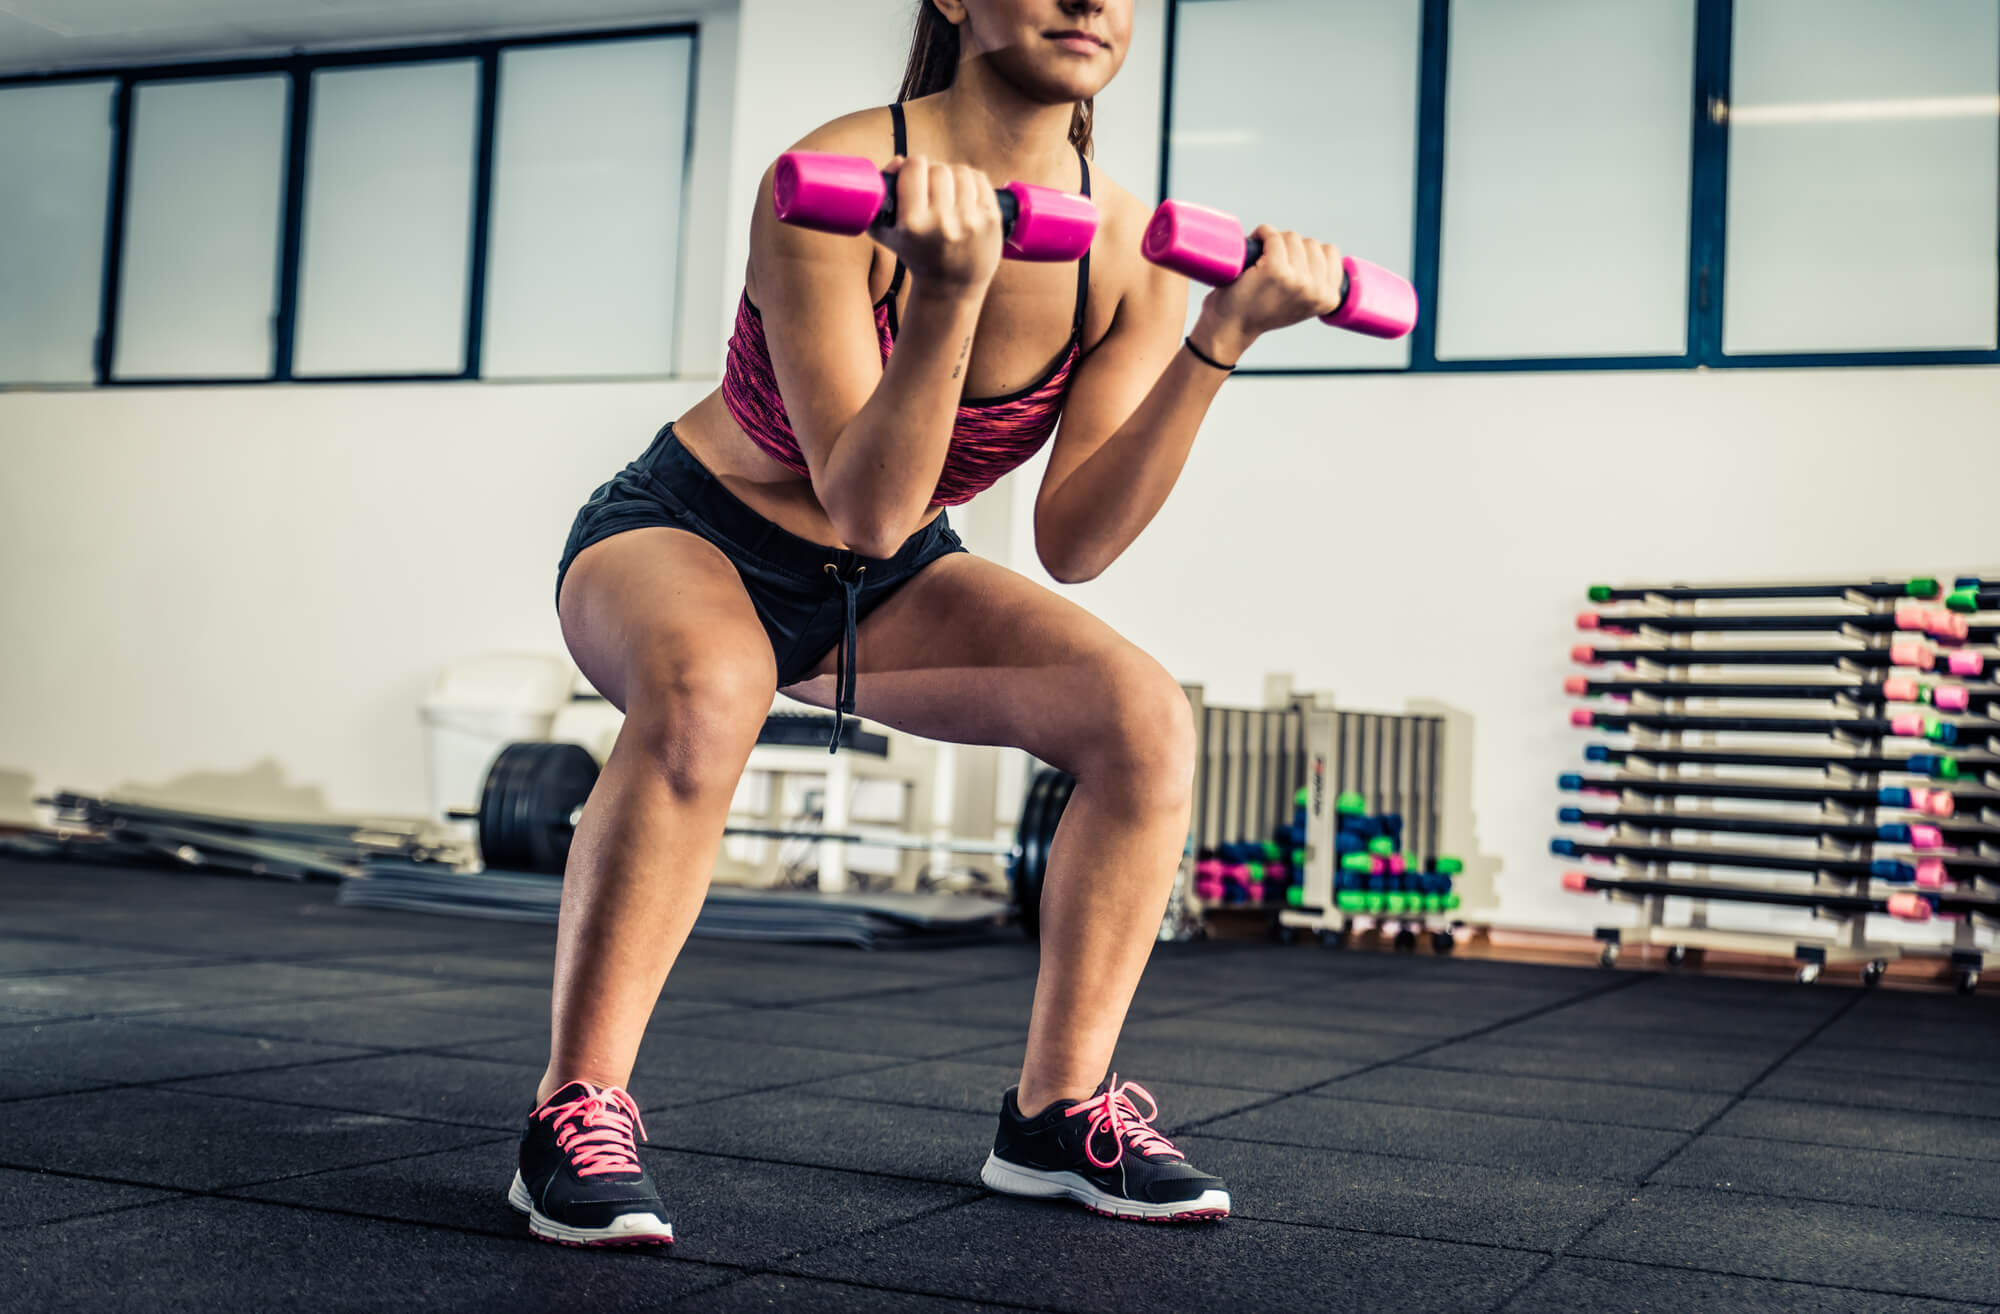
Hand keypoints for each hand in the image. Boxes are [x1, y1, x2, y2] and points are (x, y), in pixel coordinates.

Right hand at [874, 155, 1003, 295]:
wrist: (951, 286)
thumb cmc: (915, 255)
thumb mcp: (887, 232)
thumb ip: (880, 195)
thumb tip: (899, 160)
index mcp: (913, 224)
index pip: (914, 167)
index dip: (912, 166)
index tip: (913, 174)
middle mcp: (942, 222)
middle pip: (938, 169)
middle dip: (932, 173)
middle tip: (931, 187)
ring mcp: (970, 221)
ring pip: (961, 171)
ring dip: (953, 176)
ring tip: (948, 191)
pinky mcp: (991, 220)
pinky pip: (980, 179)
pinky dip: (971, 181)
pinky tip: (964, 194)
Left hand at [1195, 225, 1345, 357]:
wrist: (1231, 328)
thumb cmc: (1261, 312)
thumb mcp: (1301, 303)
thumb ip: (1316, 283)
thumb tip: (1323, 250)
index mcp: (1328, 298)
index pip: (1330, 252)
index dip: (1307, 252)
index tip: (1290, 266)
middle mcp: (1316, 290)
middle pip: (1311, 243)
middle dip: (1290, 247)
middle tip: (1270, 265)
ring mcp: (1297, 279)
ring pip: (1292, 237)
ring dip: (1275, 241)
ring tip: (1261, 261)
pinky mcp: (1275, 269)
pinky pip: (1273, 236)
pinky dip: (1262, 234)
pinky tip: (1254, 247)